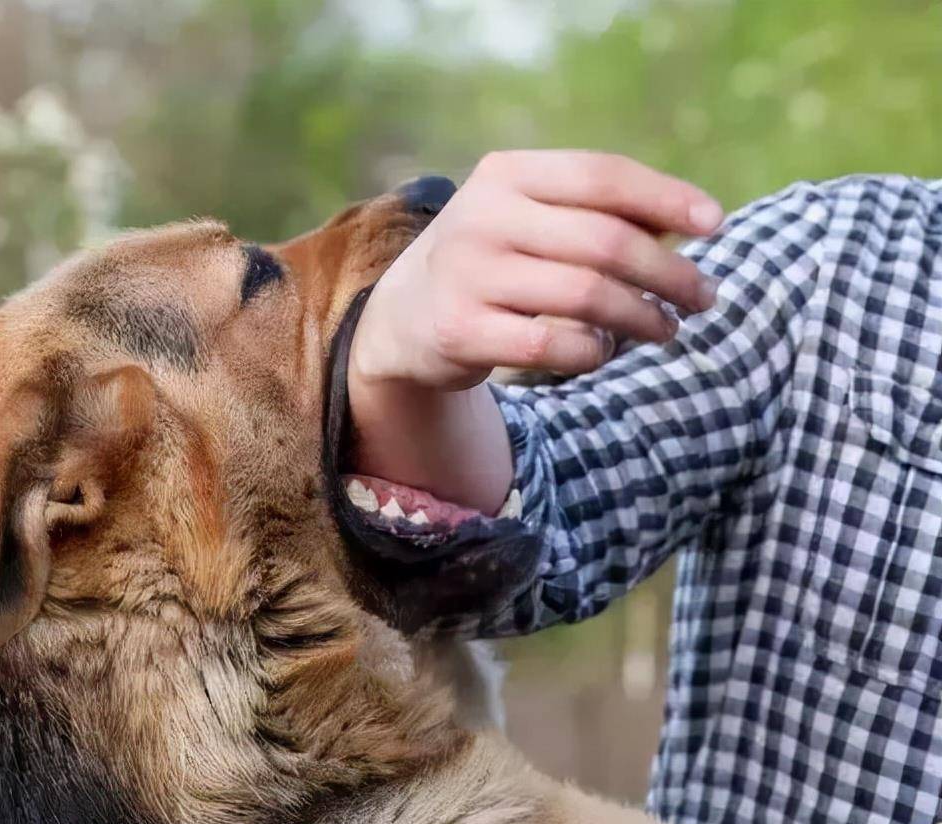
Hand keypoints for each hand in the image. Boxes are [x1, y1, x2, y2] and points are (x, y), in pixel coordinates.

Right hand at [352, 150, 721, 389]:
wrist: (403, 316)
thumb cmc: (493, 260)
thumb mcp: (530, 217)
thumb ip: (598, 212)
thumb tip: (694, 221)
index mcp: (505, 174)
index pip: (602, 176)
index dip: (667, 198)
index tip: (716, 225)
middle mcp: (481, 218)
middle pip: (605, 242)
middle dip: (669, 273)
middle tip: (704, 297)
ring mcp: (467, 275)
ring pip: (588, 296)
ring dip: (643, 318)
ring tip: (666, 329)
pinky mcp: (460, 331)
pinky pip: (555, 345)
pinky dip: (595, 352)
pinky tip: (605, 351)